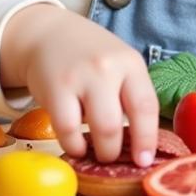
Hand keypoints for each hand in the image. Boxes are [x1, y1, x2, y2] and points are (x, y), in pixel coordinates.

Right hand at [0, 4, 158, 164]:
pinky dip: (73, 145)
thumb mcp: (119, 64)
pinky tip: (75, 145)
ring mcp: (81, 77)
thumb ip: (130, 93)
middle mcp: (108, 68)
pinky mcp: (55, 88)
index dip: (147, 138)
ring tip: (96, 154)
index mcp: (131, 63)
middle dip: (117, 151)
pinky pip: (67, 129)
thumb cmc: (90, 56)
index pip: (147, 106)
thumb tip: (141, 142)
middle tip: (114, 158)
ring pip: (98, 129)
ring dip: (100, 151)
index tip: (145, 160)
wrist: (48, 34)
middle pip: (118, 124)